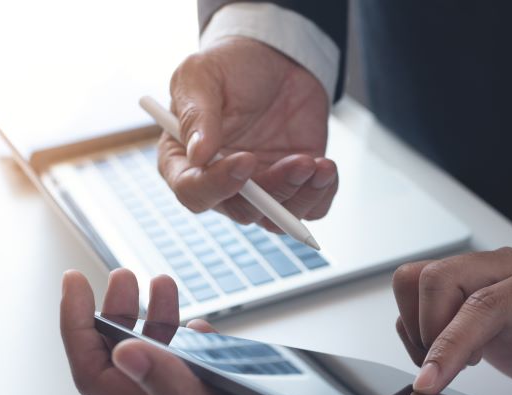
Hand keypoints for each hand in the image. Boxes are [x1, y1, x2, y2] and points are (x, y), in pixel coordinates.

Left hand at [59, 268, 401, 394]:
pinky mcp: (227, 388)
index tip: (75, 283)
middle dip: (110, 311)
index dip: (76, 329)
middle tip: (125, 274)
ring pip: (152, 352)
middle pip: (118, 358)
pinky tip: (194, 318)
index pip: (96, 375)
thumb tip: (123, 352)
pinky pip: (189, 357)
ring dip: (146, 313)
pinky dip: (182, 329)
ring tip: (161, 283)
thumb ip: (178, 394)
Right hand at [160, 37, 337, 231]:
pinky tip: (325, 166)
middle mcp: (222, 182)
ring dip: (301, 195)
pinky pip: (310, 209)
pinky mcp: (294, 186)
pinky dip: (322, 194)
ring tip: (317, 163)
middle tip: (298, 162)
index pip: (193, 192)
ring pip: (277, 218)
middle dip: (272, 191)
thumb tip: (198, 155)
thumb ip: (196, 114)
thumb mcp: (201, 75)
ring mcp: (260, 188)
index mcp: (186, 161)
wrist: (277, 59)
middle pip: (242, 211)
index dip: (217, 185)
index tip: (244, 160)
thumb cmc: (231, 66)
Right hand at [392, 248, 511, 394]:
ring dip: (417, 325)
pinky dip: (413, 323)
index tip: (429, 383)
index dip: (451, 345)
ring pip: (417, 279)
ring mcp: (481, 268)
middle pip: (440, 279)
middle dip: (430, 333)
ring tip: (446, 360)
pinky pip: (413, 287)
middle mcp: (508, 266)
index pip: (484, 307)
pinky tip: (444, 351)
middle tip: (447, 372)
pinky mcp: (462, 278)